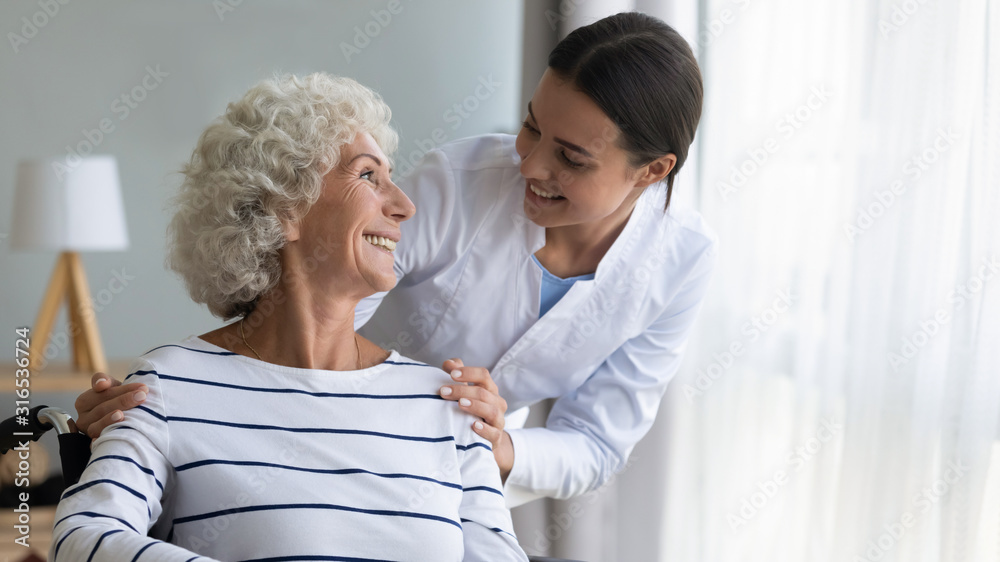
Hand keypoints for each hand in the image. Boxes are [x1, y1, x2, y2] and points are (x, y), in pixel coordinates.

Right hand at [74, 372, 147, 438]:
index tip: (142, 388)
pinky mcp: (95, 444)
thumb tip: (101, 384)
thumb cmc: (117, 399)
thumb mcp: (111, 386)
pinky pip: (99, 441)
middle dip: (124, 401)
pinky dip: (105, 437)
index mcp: (84, 402)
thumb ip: (104, 380)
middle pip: (102, 408)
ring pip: (98, 425)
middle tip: (143, 396)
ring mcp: (89, 432)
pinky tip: (115, 433)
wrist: (124, 416)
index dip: (122, 390)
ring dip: (111, 420)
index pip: (102, 393)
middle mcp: (83, 418)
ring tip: (123, 415)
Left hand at [440, 358, 513, 481]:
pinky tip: (473, 426)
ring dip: (475, 406)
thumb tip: (448, 363)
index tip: (451, 374)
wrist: (487, 439)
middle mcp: (497, 403)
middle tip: (443, 391)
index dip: (468, 372)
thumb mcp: (466, 392)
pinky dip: (485, 429)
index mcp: (489, 390)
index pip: (483, 375)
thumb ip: (458, 376)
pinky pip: (494, 433)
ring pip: (492, 411)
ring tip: (460, 404)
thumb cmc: (472, 412)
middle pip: (483, 392)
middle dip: (462, 390)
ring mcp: (498, 421)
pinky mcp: (496, 438)